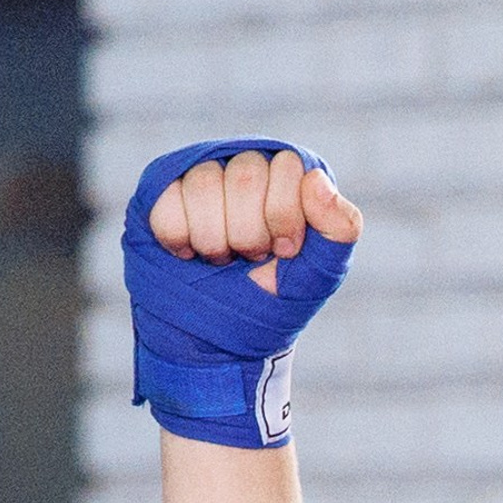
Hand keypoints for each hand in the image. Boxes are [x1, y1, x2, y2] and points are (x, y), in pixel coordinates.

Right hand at [146, 147, 362, 296]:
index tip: (285, 250)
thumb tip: (316, 180)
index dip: (284, 214)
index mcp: (290, 178)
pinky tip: (189, 253)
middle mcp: (247, 166)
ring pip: (203, 186)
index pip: (288, 165)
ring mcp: (203, 174)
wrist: (222, 337)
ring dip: (214, 241)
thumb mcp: (319, 273)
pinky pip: (167, 202)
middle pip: (246, 176)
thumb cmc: (274, 300)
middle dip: (250, 234)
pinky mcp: (164, 190)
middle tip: (251, 258)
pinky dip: (180, 239)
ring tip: (221, 259)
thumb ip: (339, 228)